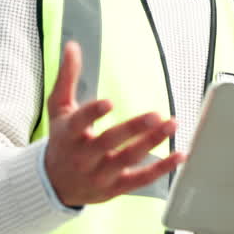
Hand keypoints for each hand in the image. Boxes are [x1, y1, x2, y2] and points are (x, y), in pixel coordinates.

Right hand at [44, 40, 184, 206]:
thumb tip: (72, 46)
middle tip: (156, 115)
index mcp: (69, 135)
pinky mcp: (116, 188)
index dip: (93, 114)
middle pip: (108, 143)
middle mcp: (84, 157)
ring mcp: (100, 174)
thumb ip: (67, 78)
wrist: (54, 185)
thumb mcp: (58, 109)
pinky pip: (141, 179)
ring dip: (152, 143)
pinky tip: (180, 155)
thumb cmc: (61, 141)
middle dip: (132, 129)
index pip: (79, 123)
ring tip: (172, 125)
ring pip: (128, 160)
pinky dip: (161, 169)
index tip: (109, 103)